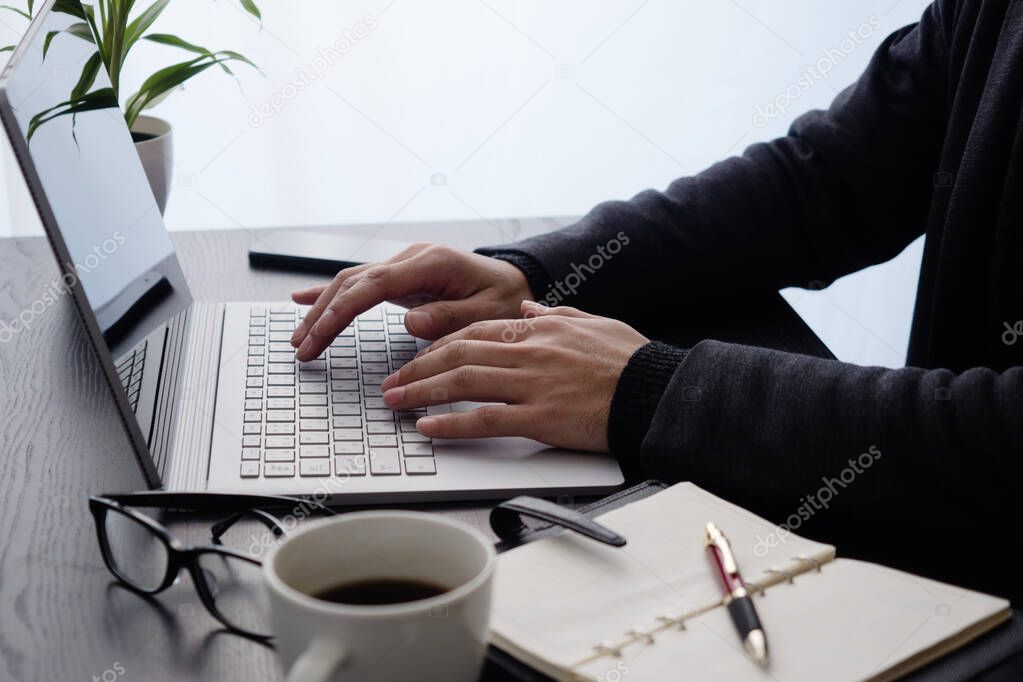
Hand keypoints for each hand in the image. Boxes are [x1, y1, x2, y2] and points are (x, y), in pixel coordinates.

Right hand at [290, 243, 532, 360]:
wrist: (515, 281)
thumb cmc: (504, 299)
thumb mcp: (488, 314)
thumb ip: (451, 318)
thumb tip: (412, 322)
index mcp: (431, 262)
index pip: (375, 284)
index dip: (343, 308)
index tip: (321, 332)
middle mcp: (412, 258)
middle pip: (353, 282)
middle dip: (323, 315)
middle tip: (302, 348)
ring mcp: (404, 264)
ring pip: (350, 283)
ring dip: (322, 309)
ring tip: (300, 339)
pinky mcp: (401, 276)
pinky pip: (359, 283)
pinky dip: (330, 293)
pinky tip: (302, 300)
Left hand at [380, 301, 648, 451]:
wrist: (656, 390)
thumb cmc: (630, 361)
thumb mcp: (592, 322)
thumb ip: (555, 314)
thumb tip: (527, 307)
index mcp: (539, 329)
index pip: (475, 332)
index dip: (440, 345)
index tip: (419, 358)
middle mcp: (529, 352)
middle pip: (458, 355)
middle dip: (418, 369)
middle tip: (392, 383)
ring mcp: (532, 384)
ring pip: (463, 382)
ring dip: (422, 392)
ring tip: (395, 403)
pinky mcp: (540, 417)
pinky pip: (485, 419)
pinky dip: (452, 423)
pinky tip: (428, 428)